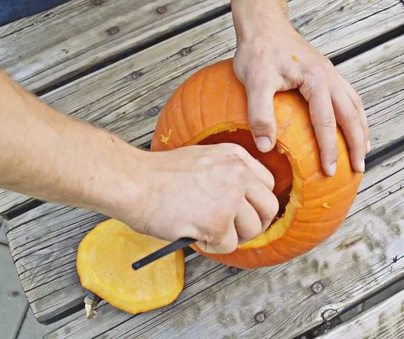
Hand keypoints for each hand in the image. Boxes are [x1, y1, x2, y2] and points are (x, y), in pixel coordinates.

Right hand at [129, 144, 278, 253]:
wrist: (134, 182)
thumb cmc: (158, 175)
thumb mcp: (202, 159)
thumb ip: (226, 174)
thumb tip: (242, 201)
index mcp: (235, 156)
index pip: (267, 183)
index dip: (256, 203)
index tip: (247, 212)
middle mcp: (238, 174)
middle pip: (269, 208)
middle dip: (255, 223)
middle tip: (236, 230)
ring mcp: (229, 199)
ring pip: (252, 230)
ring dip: (232, 237)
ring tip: (208, 231)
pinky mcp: (218, 223)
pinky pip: (229, 246)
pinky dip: (212, 247)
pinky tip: (194, 234)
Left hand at [233, 15, 369, 175]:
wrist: (263, 24)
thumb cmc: (257, 50)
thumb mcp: (253, 82)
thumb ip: (259, 113)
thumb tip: (266, 147)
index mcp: (316, 80)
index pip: (327, 122)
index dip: (330, 149)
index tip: (330, 171)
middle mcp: (330, 76)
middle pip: (352, 115)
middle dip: (357, 144)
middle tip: (359, 169)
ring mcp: (330, 73)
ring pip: (355, 105)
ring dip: (361, 129)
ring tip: (363, 151)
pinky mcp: (325, 72)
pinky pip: (348, 97)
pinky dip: (354, 115)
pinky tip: (350, 125)